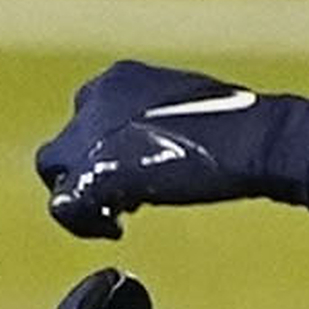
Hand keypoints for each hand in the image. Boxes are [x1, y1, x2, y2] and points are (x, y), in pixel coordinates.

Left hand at [37, 60, 279, 236]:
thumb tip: (148, 149)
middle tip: (122, 196)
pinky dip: (82, 223)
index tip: (130, 166)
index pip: (86, 113)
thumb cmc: (238, 124)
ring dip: (82, 195)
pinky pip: (64, 206)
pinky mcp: (96, 172)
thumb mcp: (186, 105)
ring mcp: (92, 134)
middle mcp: (96, 98)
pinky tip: (112, 230)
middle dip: (89, 171)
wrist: (253, 139)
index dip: (103, 146)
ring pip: (55, 171)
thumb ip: (153, 120)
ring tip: (117, 214)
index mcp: (120, 78)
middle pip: (66, 143)